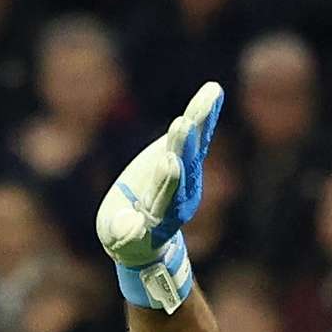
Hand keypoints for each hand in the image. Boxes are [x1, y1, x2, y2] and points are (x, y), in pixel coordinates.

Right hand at [97, 81, 221, 311]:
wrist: (146, 230)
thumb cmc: (126, 236)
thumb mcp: (118, 240)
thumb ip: (123, 233)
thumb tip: (131, 225)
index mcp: (162, 218)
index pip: (166, 198)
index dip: (167, 181)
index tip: (168, 162)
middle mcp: (182, 195)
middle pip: (184, 169)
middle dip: (182, 147)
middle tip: (183, 124)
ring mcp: (188, 176)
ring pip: (194, 148)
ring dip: (199, 123)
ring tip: (206, 98)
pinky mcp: (187, 158)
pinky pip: (199, 135)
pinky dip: (205, 114)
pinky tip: (213, 90)